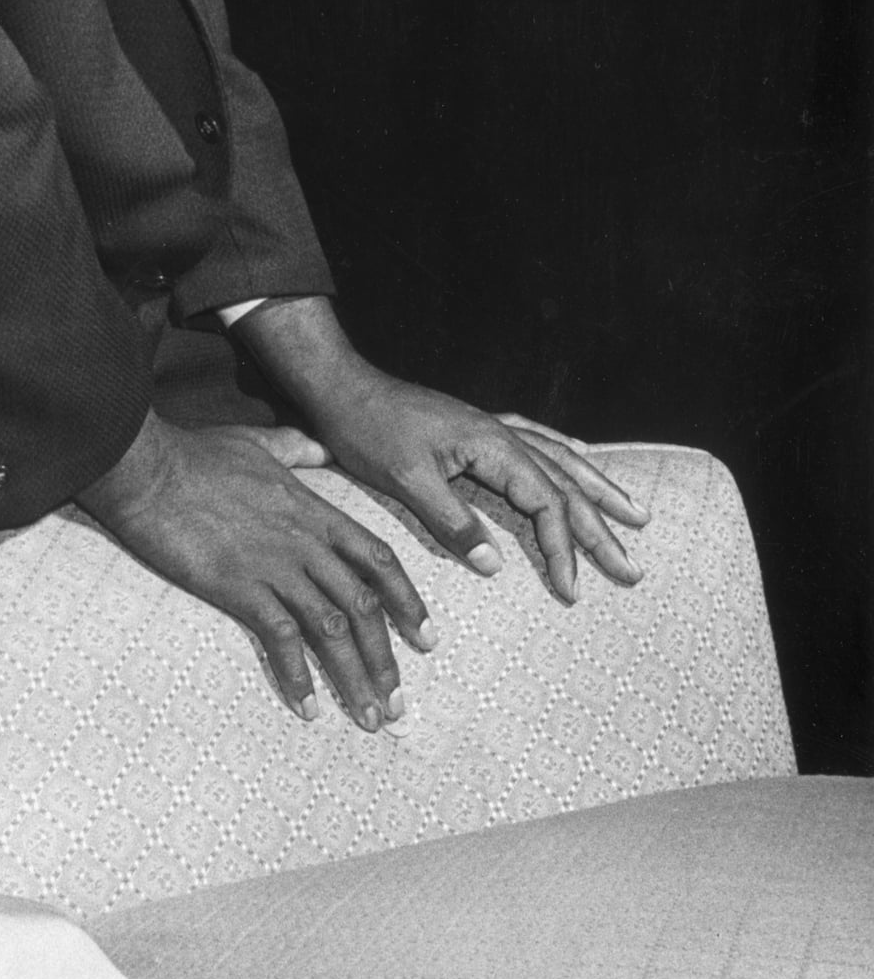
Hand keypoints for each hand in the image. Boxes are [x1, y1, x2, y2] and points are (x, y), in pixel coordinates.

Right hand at [79, 413, 433, 728]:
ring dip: (354, 678)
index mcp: (313, 511)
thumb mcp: (257, 442)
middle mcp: (304, 542)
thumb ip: (295, 448)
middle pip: (363, 606)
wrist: (148, 468)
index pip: (377, 560)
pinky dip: (297, 676)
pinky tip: (308, 707)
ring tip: (368, 718)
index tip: (426, 638)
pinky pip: (280, 638)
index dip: (408, 601)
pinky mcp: (239, 586)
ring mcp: (274, 565)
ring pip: (331, 629)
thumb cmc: (195, 454)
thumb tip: (319, 447)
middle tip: (398, 703)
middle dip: (386, 659)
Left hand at [306, 372, 647, 602]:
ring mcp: (491, 427)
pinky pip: (538, 440)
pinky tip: (581, 458)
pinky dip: (565, 455)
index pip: (547, 502)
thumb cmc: (367, 430)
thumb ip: (451, 519)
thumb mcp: (404, 478)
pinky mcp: (476, 427)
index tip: (571, 590)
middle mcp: (501, 434)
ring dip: (598, 490)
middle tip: (633, 569)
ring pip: (561, 460)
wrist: (341, 388)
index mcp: (491, 446)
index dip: (563, 549)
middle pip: (566, 484)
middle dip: (601, 529)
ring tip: (636, 515)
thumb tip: (495, 564)